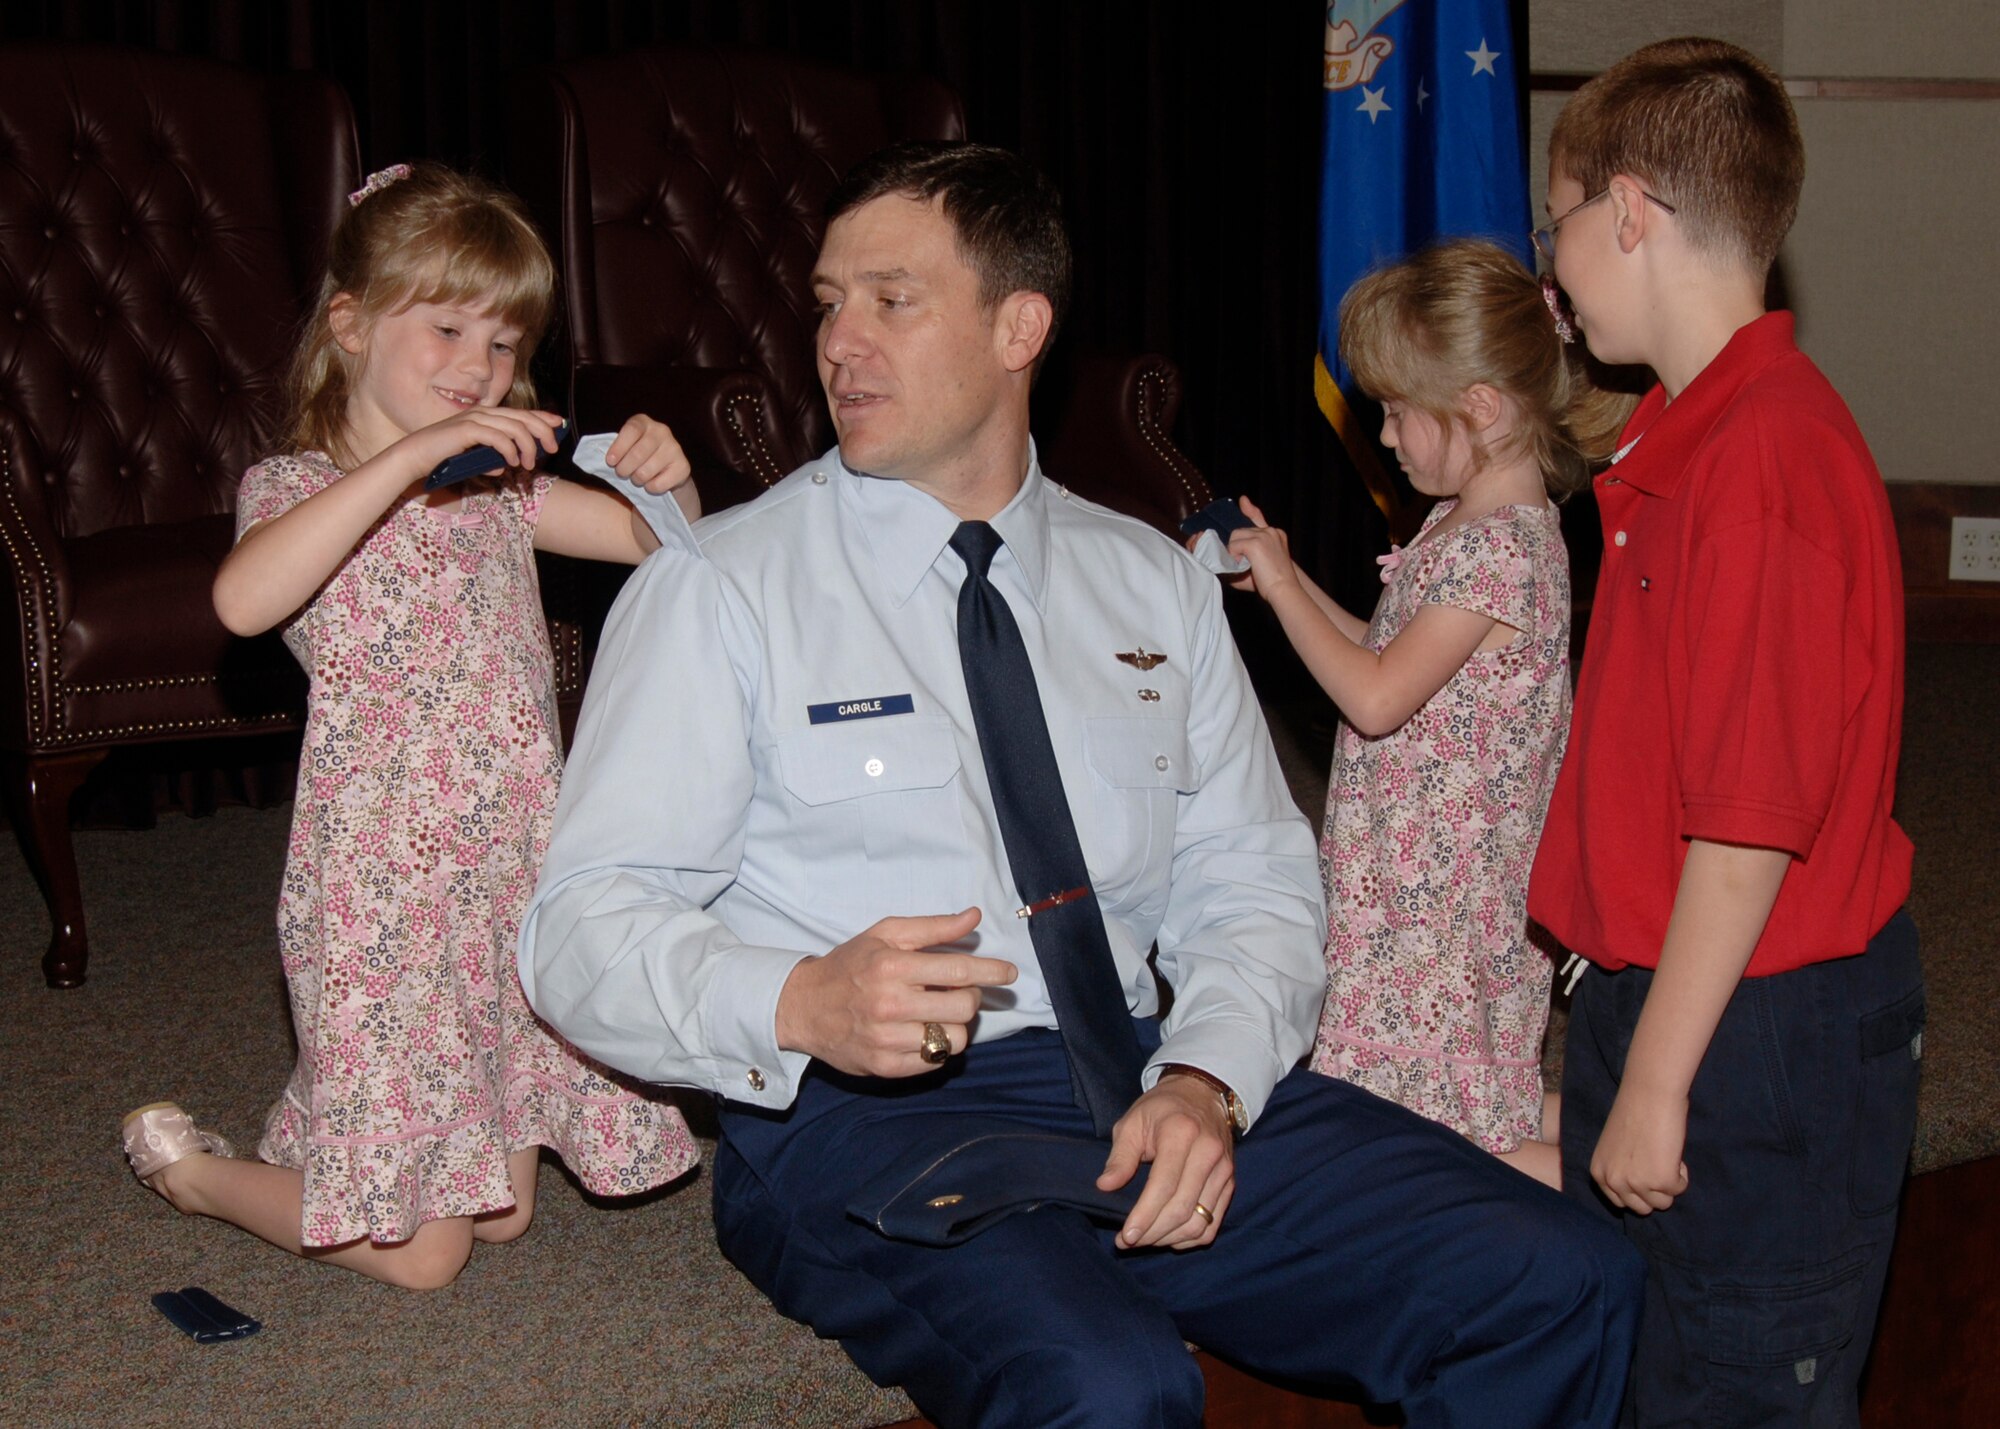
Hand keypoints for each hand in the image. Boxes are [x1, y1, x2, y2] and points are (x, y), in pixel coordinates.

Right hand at [391, 406, 566, 483]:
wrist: (414, 457)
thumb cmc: (441, 458)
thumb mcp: (471, 460)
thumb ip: (488, 461)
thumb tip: (502, 468)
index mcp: (485, 416)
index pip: (520, 412)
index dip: (542, 416)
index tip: (560, 424)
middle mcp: (482, 413)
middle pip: (523, 417)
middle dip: (543, 431)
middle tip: (552, 449)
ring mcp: (474, 420)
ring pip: (514, 428)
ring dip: (527, 446)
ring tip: (529, 464)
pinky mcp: (467, 430)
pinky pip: (498, 438)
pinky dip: (509, 450)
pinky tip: (512, 463)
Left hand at [604, 414, 693, 493]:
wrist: (665, 469)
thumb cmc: (637, 457)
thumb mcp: (624, 447)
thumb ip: (613, 450)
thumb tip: (591, 459)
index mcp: (643, 422)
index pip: (632, 430)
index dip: (619, 447)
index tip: (610, 462)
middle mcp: (662, 431)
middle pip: (638, 453)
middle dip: (625, 468)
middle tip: (622, 473)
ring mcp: (675, 448)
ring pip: (646, 471)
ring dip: (637, 479)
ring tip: (636, 478)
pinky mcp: (683, 466)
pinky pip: (659, 484)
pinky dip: (651, 488)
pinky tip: (650, 484)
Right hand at [773, 910, 1016, 1077]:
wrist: (804, 1006)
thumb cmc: (850, 965)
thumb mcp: (885, 934)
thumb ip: (932, 927)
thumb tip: (973, 918)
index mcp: (892, 966)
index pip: (958, 970)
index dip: (991, 971)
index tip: (1009, 973)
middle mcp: (890, 1004)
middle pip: (963, 1006)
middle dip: (971, 997)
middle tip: (959, 991)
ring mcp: (887, 1039)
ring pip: (953, 1039)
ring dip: (956, 1026)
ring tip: (939, 1013)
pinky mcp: (884, 1066)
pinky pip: (934, 1061)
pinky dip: (936, 1047)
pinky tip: (921, 1031)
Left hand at [1099, 1075, 1234, 1250]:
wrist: (1201, 1094)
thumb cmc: (1161, 1109)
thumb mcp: (1132, 1122)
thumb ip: (1120, 1156)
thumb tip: (1105, 1186)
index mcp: (1181, 1134)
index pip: (1164, 1186)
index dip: (1144, 1216)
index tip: (1126, 1235)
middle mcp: (1208, 1153)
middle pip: (1182, 1209)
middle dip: (1152, 1233)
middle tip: (1128, 1240)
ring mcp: (1223, 1170)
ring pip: (1199, 1222)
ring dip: (1169, 1238)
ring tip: (1145, 1239)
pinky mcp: (1230, 1182)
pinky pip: (1213, 1223)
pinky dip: (1190, 1237)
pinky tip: (1169, 1236)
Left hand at [1221, 497, 1298, 601]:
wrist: (1285, 590)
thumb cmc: (1271, 584)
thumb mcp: (1255, 568)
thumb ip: (1240, 559)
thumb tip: (1222, 559)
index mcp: (1275, 534)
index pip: (1257, 517)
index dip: (1248, 509)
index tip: (1243, 501)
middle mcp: (1270, 531)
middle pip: (1240, 531)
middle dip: (1235, 546)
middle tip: (1241, 563)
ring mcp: (1264, 535)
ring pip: (1235, 537)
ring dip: (1234, 552)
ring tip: (1245, 566)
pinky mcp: (1256, 543)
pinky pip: (1234, 546)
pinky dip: (1234, 556)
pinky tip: (1244, 566)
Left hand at [1590, 1081, 1689, 1213]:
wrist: (1649, 1093)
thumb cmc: (1634, 1112)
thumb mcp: (1614, 1147)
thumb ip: (1620, 1170)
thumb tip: (1637, 1193)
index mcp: (1599, 1173)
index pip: (1621, 1202)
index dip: (1638, 1189)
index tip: (1644, 1168)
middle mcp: (1614, 1182)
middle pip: (1642, 1208)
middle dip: (1654, 1190)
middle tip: (1656, 1162)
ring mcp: (1637, 1183)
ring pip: (1662, 1203)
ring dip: (1668, 1183)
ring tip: (1664, 1155)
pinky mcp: (1662, 1180)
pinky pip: (1679, 1189)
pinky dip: (1682, 1174)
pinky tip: (1673, 1151)